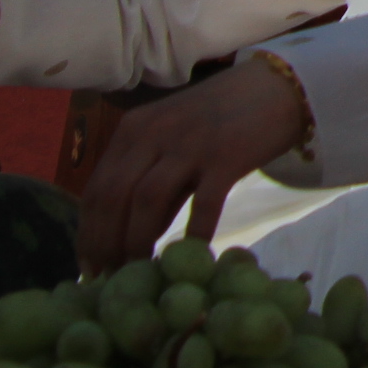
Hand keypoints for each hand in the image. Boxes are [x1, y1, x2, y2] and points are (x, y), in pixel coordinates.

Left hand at [73, 57, 312, 274]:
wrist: (279, 88)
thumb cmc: (221, 119)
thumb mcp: (173, 143)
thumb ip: (151, 182)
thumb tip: (131, 237)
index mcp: (134, 130)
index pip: (96, 189)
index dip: (88, 233)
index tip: (89, 268)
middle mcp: (154, 133)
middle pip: (113, 196)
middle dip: (105, 244)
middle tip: (110, 279)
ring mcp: (190, 143)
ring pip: (146, 201)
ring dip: (137, 242)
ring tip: (141, 273)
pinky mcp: (226, 156)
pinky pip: (203, 203)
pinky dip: (194, 234)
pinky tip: (192, 256)